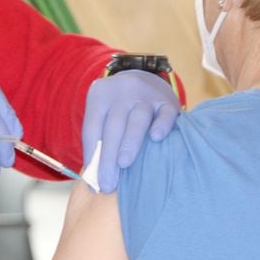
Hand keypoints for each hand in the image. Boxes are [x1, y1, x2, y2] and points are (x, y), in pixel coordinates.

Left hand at [81, 71, 179, 192]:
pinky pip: (165, 113)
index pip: (92, 128)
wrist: (144, 76)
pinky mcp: (167, 100)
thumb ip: (97, 140)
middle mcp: (122, 92)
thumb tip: (94, 182)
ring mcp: (146, 95)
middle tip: (108, 184)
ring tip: (124, 164)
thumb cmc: (118, 106)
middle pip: (113, 126)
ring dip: (130, 142)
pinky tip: (156, 138)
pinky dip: (161, 125)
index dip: (91, 156)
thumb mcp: (102, 113)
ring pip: (137, 119)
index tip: (94, 184)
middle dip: (108, 157)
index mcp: (100, 95)